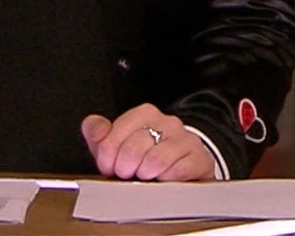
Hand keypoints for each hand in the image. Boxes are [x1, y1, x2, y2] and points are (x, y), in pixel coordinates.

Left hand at [80, 104, 215, 181]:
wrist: (181, 166)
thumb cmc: (146, 156)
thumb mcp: (117, 145)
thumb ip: (99, 133)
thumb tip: (94, 128)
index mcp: (145, 114)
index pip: (115, 134)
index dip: (108, 157)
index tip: (110, 167)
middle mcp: (167, 122)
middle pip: (134, 149)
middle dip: (126, 169)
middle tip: (128, 175)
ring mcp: (185, 139)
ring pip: (155, 160)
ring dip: (145, 176)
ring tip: (146, 178)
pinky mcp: (200, 159)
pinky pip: (178, 171)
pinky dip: (166, 181)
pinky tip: (164, 180)